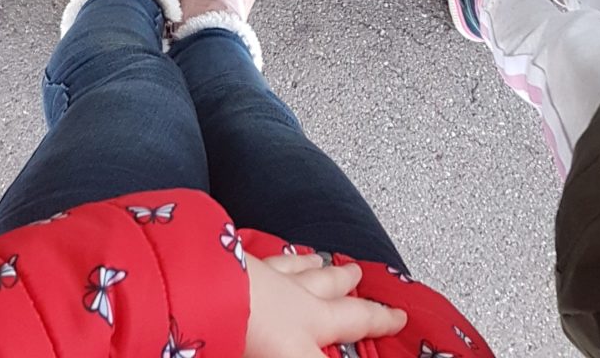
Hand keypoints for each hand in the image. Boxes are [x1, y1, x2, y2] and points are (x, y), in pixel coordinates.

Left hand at [243, 252, 406, 357]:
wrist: (199, 297)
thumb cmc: (248, 341)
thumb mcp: (295, 357)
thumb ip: (316, 356)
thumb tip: (334, 351)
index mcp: (308, 330)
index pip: (352, 329)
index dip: (379, 324)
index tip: (400, 316)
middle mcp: (294, 301)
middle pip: (330, 293)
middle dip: (348, 287)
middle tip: (360, 273)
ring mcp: (263, 279)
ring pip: (297, 269)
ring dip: (314, 266)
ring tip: (321, 258)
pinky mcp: (233, 265)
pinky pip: (261, 257)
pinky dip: (273, 256)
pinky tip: (270, 252)